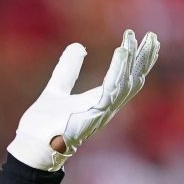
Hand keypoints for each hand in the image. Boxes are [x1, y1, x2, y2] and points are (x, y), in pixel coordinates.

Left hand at [8, 29, 159, 170]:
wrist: (31, 147)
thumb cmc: (43, 126)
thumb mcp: (56, 89)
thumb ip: (67, 70)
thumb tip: (77, 46)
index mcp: (99, 102)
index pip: (126, 79)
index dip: (136, 61)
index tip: (143, 40)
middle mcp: (105, 108)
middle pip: (133, 81)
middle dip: (144, 59)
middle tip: (152, 36)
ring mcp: (101, 112)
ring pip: (126, 83)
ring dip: (132, 61)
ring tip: (134, 40)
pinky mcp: (93, 114)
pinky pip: (111, 89)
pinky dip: (118, 70)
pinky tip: (121, 52)